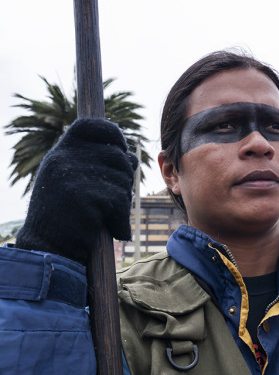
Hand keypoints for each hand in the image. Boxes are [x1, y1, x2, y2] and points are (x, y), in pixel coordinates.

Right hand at [16, 118, 137, 264]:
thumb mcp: (74, 182)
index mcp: (61, 152)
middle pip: (118, 156)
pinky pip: (120, 201)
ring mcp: (73, 176)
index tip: (122, 148)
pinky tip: (112, 230)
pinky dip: (122, 219)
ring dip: (123, 202)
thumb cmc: (66, 216)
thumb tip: (133, 157)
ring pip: (123, 180)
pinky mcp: (84, 197)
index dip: (113, 133)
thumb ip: (98, 165)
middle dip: (126, 178)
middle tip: (114, 201)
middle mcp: (65, 158)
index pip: (93, 126)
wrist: (48, 248)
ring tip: (106, 216)